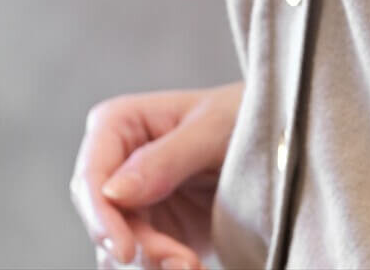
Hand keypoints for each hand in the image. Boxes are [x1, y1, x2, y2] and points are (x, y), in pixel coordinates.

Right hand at [70, 82, 242, 268]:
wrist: (278, 141)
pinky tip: (197, 268)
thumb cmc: (244, 115)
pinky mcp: (152, 233)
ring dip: (154, 268)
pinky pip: (142, 265)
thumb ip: (168, 157)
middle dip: (138, 251)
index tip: (126, 251)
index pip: (91, 175)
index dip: (101, 216)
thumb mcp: (214, 128)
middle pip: (103, 223)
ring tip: (194, 268)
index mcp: (120, 124)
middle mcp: (116, 164)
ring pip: (117, 253)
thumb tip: (112, 192)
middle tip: (182, 264)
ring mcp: (132, 203)